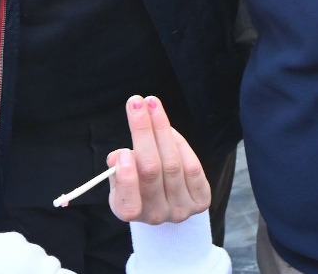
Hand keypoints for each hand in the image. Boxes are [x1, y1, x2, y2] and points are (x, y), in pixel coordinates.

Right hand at [107, 95, 211, 223]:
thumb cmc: (134, 184)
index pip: (128, 202)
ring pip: (172, 164)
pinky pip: (192, 167)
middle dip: (143, 131)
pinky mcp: (201, 201)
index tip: (122, 150)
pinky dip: (179, 143)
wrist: (163, 203)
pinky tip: (168, 127)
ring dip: (162, 128)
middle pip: (151, 170)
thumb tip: (119, 157)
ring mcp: (180, 210)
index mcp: (129, 211)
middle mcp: (156, 215)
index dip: (126, 178)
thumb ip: (117, 170)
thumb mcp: (118, 179)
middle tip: (136, 102)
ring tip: (152, 103)